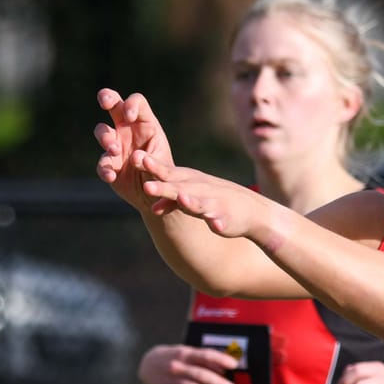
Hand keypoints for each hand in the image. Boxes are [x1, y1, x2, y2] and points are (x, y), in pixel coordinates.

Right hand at [94, 90, 176, 210]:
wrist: (156, 196)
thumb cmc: (164, 175)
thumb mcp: (164, 168)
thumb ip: (152, 161)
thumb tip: (134, 157)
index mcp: (146, 124)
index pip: (137, 103)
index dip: (131, 104)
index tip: (129, 117)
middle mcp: (128, 130)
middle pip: (113, 104)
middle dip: (106, 97)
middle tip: (104, 101)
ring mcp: (116, 145)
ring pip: (103, 132)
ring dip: (105, 138)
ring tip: (114, 151)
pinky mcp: (109, 164)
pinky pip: (102, 162)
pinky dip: (104, 169)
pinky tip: (111, 176)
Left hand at [134, 151, 266, 240]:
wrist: (247, 210)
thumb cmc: (212, 200)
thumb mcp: (189, 198)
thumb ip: (170, 201)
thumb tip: (150, 207)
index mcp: (188, 182)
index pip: (168, 174)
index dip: (152, 167)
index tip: (135, 159)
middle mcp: (200, 190)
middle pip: (180, 188)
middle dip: (164, 187)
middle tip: (146, 186)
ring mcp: (214, 204)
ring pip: (201, 204)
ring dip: (191, 203)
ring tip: (183, 200)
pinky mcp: (227, 219)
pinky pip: (222, 222)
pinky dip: (218, 222)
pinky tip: (216, 224)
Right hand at [138, 344, 240, 383]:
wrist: (147, 364)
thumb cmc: (174, 358)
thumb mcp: (186, 352)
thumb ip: (203, 359)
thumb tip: (224, 368)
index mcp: (185, 354)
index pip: (205, 355)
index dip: (221, 359)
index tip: (234, 365)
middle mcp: (178, 366)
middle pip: (201, 375)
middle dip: (219, 383)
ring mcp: (171, 380)